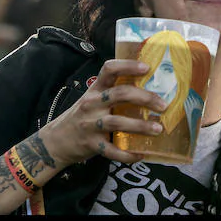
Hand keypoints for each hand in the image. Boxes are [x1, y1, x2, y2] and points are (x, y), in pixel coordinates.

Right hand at [38, 58, 167, 169]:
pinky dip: (128, 154)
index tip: (147, 67)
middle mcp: (92, 103)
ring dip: (140, 126)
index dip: (128, 66)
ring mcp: (90, 124)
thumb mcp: (94, 98)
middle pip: (120, 94)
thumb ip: (115, 93)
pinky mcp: (91, 144)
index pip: (109, 69)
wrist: (56, 141)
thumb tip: (152, 89)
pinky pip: (112, 150)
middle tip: (163, 105)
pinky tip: (141, 153)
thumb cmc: (84, 116)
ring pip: (117, 122)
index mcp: (96, 89)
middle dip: (145, 98)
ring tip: (158, 129)